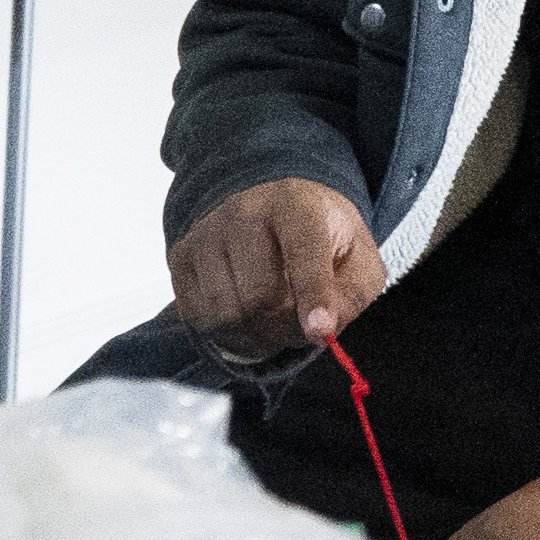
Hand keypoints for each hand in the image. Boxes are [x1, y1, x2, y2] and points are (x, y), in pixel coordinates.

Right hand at [169, 179, 382, 359]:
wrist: (269, 206)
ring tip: (274, 316)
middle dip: (285, 326)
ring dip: (256, 334)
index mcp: (297, 205)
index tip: (319, 330)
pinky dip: (227, 331)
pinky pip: (198, 317)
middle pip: (260, 296)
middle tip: (302, 323)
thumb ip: (353, 294)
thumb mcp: (357, 258)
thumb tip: (324, 328)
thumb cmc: (320, 238)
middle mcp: (243, 211)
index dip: (313, 293)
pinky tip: (246, 312)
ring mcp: (206, 232)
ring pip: (225, 313)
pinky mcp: (181, 255)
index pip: (303, 250)